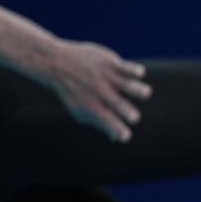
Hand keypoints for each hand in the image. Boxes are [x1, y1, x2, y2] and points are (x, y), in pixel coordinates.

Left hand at [38, 39, 152, 141]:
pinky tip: (139, 73)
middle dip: (129, 113)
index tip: (125, 136)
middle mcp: (102, 94)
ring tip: (145, 93)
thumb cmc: (72, 91)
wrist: (55, 64)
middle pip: (120, 106)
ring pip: (129, 85)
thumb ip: (100, 124)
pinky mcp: (111, 64)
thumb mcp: (80, 110)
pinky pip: (127, 67)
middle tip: (133, 117)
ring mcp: (107, 78)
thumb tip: (117, 138)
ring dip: (138, 90)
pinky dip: (135, 71)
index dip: (119, 132)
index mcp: (95, 108)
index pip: (110, 124)